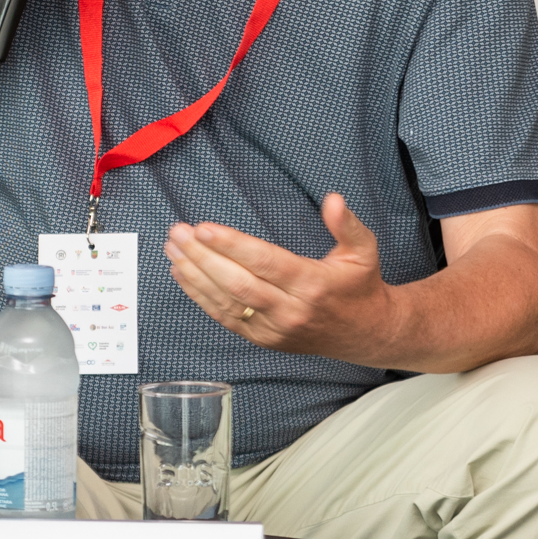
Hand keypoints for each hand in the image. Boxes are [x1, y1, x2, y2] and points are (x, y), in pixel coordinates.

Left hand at [166, 194, 398, 362]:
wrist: (365, 334)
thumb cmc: (360, 286)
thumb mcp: (364, 250)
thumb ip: (348, 224)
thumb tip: (333, 199)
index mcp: (313, 284)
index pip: (265, 263)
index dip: (232, 245)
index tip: (203, 227)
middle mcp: (291, 311)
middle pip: (238, 284)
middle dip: (203, 257)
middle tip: (178, 233)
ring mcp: (274, 329)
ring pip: (226, 302)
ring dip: (194, 275)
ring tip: (172, 248)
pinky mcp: (263, 339)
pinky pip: (226, 318)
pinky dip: (200, 296)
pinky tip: (182, 273)